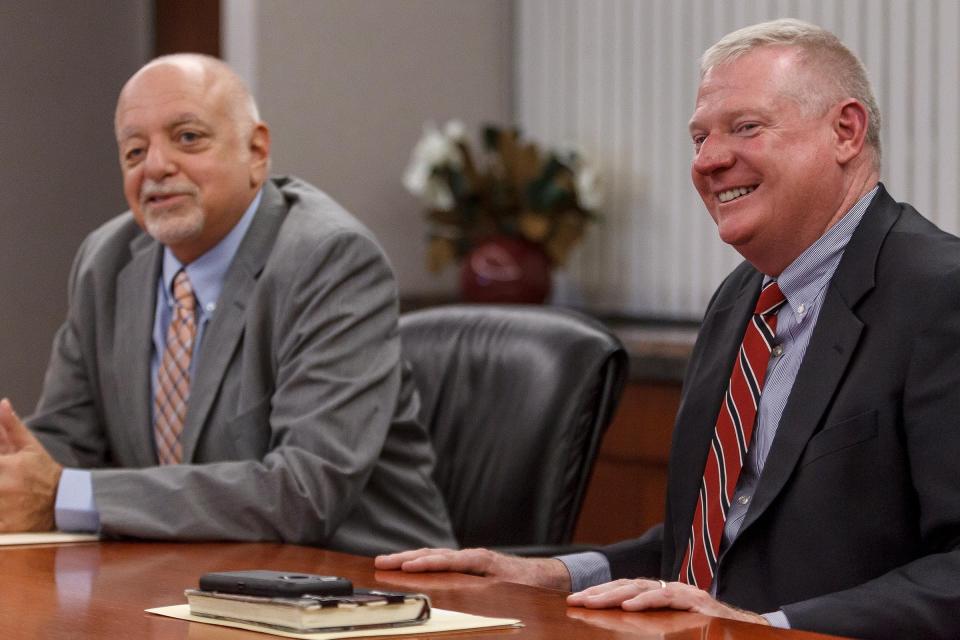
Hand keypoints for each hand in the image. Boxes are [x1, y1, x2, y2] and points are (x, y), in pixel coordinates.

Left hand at [0, 398, 62, 531]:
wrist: (65, 503)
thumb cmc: (45, 473)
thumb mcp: (30, 447)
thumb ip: (11, 426)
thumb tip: (2, 403)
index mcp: (5, 466)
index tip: (0, 465)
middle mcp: (2, 487)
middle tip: (2, 477)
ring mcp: (2, 509)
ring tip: (5, 490)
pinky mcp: (4, 528)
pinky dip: (1, 513)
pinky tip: (6, 504)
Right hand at [374, 547, 571, 590]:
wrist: (543, 575)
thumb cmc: (528, 584)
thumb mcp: (512, 589)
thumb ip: (490, 591)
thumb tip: (467, 591)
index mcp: (479, 560)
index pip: (446, 561)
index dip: (425, 564)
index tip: (405, 566)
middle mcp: (470, 556)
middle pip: (433, 554)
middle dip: (405, 557)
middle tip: (380, 561)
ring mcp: (466, 559)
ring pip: (433, 555)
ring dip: (408, 558)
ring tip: (385, 561)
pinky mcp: (465, 564)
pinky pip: (438, 561)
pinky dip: (420, 561)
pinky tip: (407, 566)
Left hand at [567, 579, 768, 624]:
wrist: (750, 632)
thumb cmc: (709, 633)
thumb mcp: (674, 630)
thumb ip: (652, 627)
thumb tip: (624, 628)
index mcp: (662, 596)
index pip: (626, 590)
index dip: (602, 593)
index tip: (578, 600)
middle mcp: (670, 590)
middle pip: (627, 586)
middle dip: (599, 593)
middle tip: (575, 600)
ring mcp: (683, 593)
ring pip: (641, 588)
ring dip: (613, 594)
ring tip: (592, 602)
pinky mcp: (696, 602)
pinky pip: (666, 598)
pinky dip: (645, 601)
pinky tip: (627, 606)